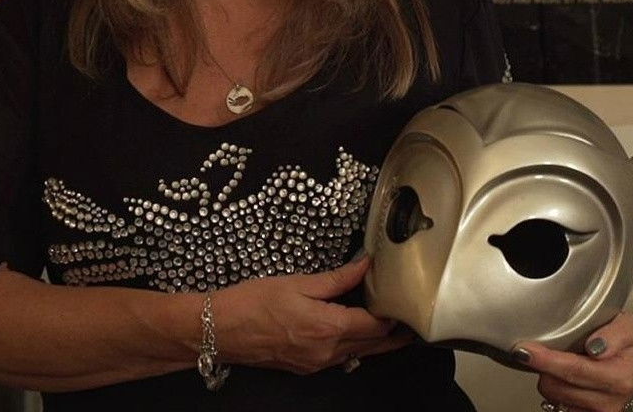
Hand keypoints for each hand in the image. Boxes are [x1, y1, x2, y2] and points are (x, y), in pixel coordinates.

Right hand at [213, 255, 412, 373]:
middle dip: (395, 334)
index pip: (376, 326)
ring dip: (376, 341)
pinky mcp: (305, 367)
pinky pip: (340, 358)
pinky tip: (354, 332)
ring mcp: (316, 364)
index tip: (405, 301)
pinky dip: (353, 346)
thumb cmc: (253, 302)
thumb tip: (364, 266)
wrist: (220, 329)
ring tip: (390, 325)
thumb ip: (336, 278)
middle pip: (374, 345)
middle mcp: (327, 352)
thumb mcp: (297, 282)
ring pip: (358, 354)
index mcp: (329, 328)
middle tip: (412, 321)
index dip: (394, 315)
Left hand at [516, 311, 632, 411]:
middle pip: (558, 387)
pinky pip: (559, 406)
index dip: (547, 360)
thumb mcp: (629, 327)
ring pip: (554, 398)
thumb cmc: (629, 341)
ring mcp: (599, 411)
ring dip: (549, 379)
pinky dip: (555, 390)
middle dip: (544, 367)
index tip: (526, 350)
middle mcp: (610, 400)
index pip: (575, 370)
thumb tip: (596, 346)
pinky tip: (561, 377)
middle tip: (538, 350)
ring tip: (557, 362)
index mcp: (620, 378)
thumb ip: (614, 334)